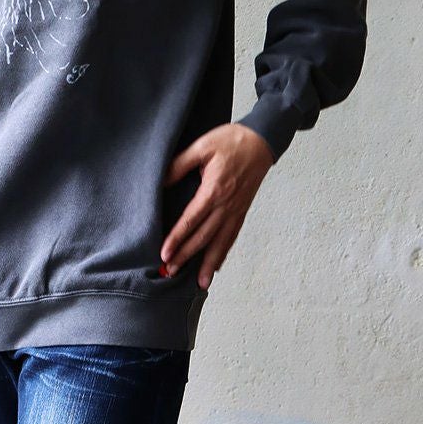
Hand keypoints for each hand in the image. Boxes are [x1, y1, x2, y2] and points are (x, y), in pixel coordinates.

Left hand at [160, 123, 275, 289]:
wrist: (261, 140)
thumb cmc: (231, 141)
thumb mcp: (202, 146)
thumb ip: (180, 164)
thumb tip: (161, 181)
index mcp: (214, 189)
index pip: (191, 220)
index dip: (177, 238)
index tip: (165, 253)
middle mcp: (226, 205)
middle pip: (204, 236)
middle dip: (186, 256)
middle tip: (170, 271)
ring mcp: (236, 209)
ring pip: (220, 242)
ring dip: (208, 263)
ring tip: (198, 283)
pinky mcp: (242, 210)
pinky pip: (232, 236)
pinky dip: (224, 253)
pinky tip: (217, 266)